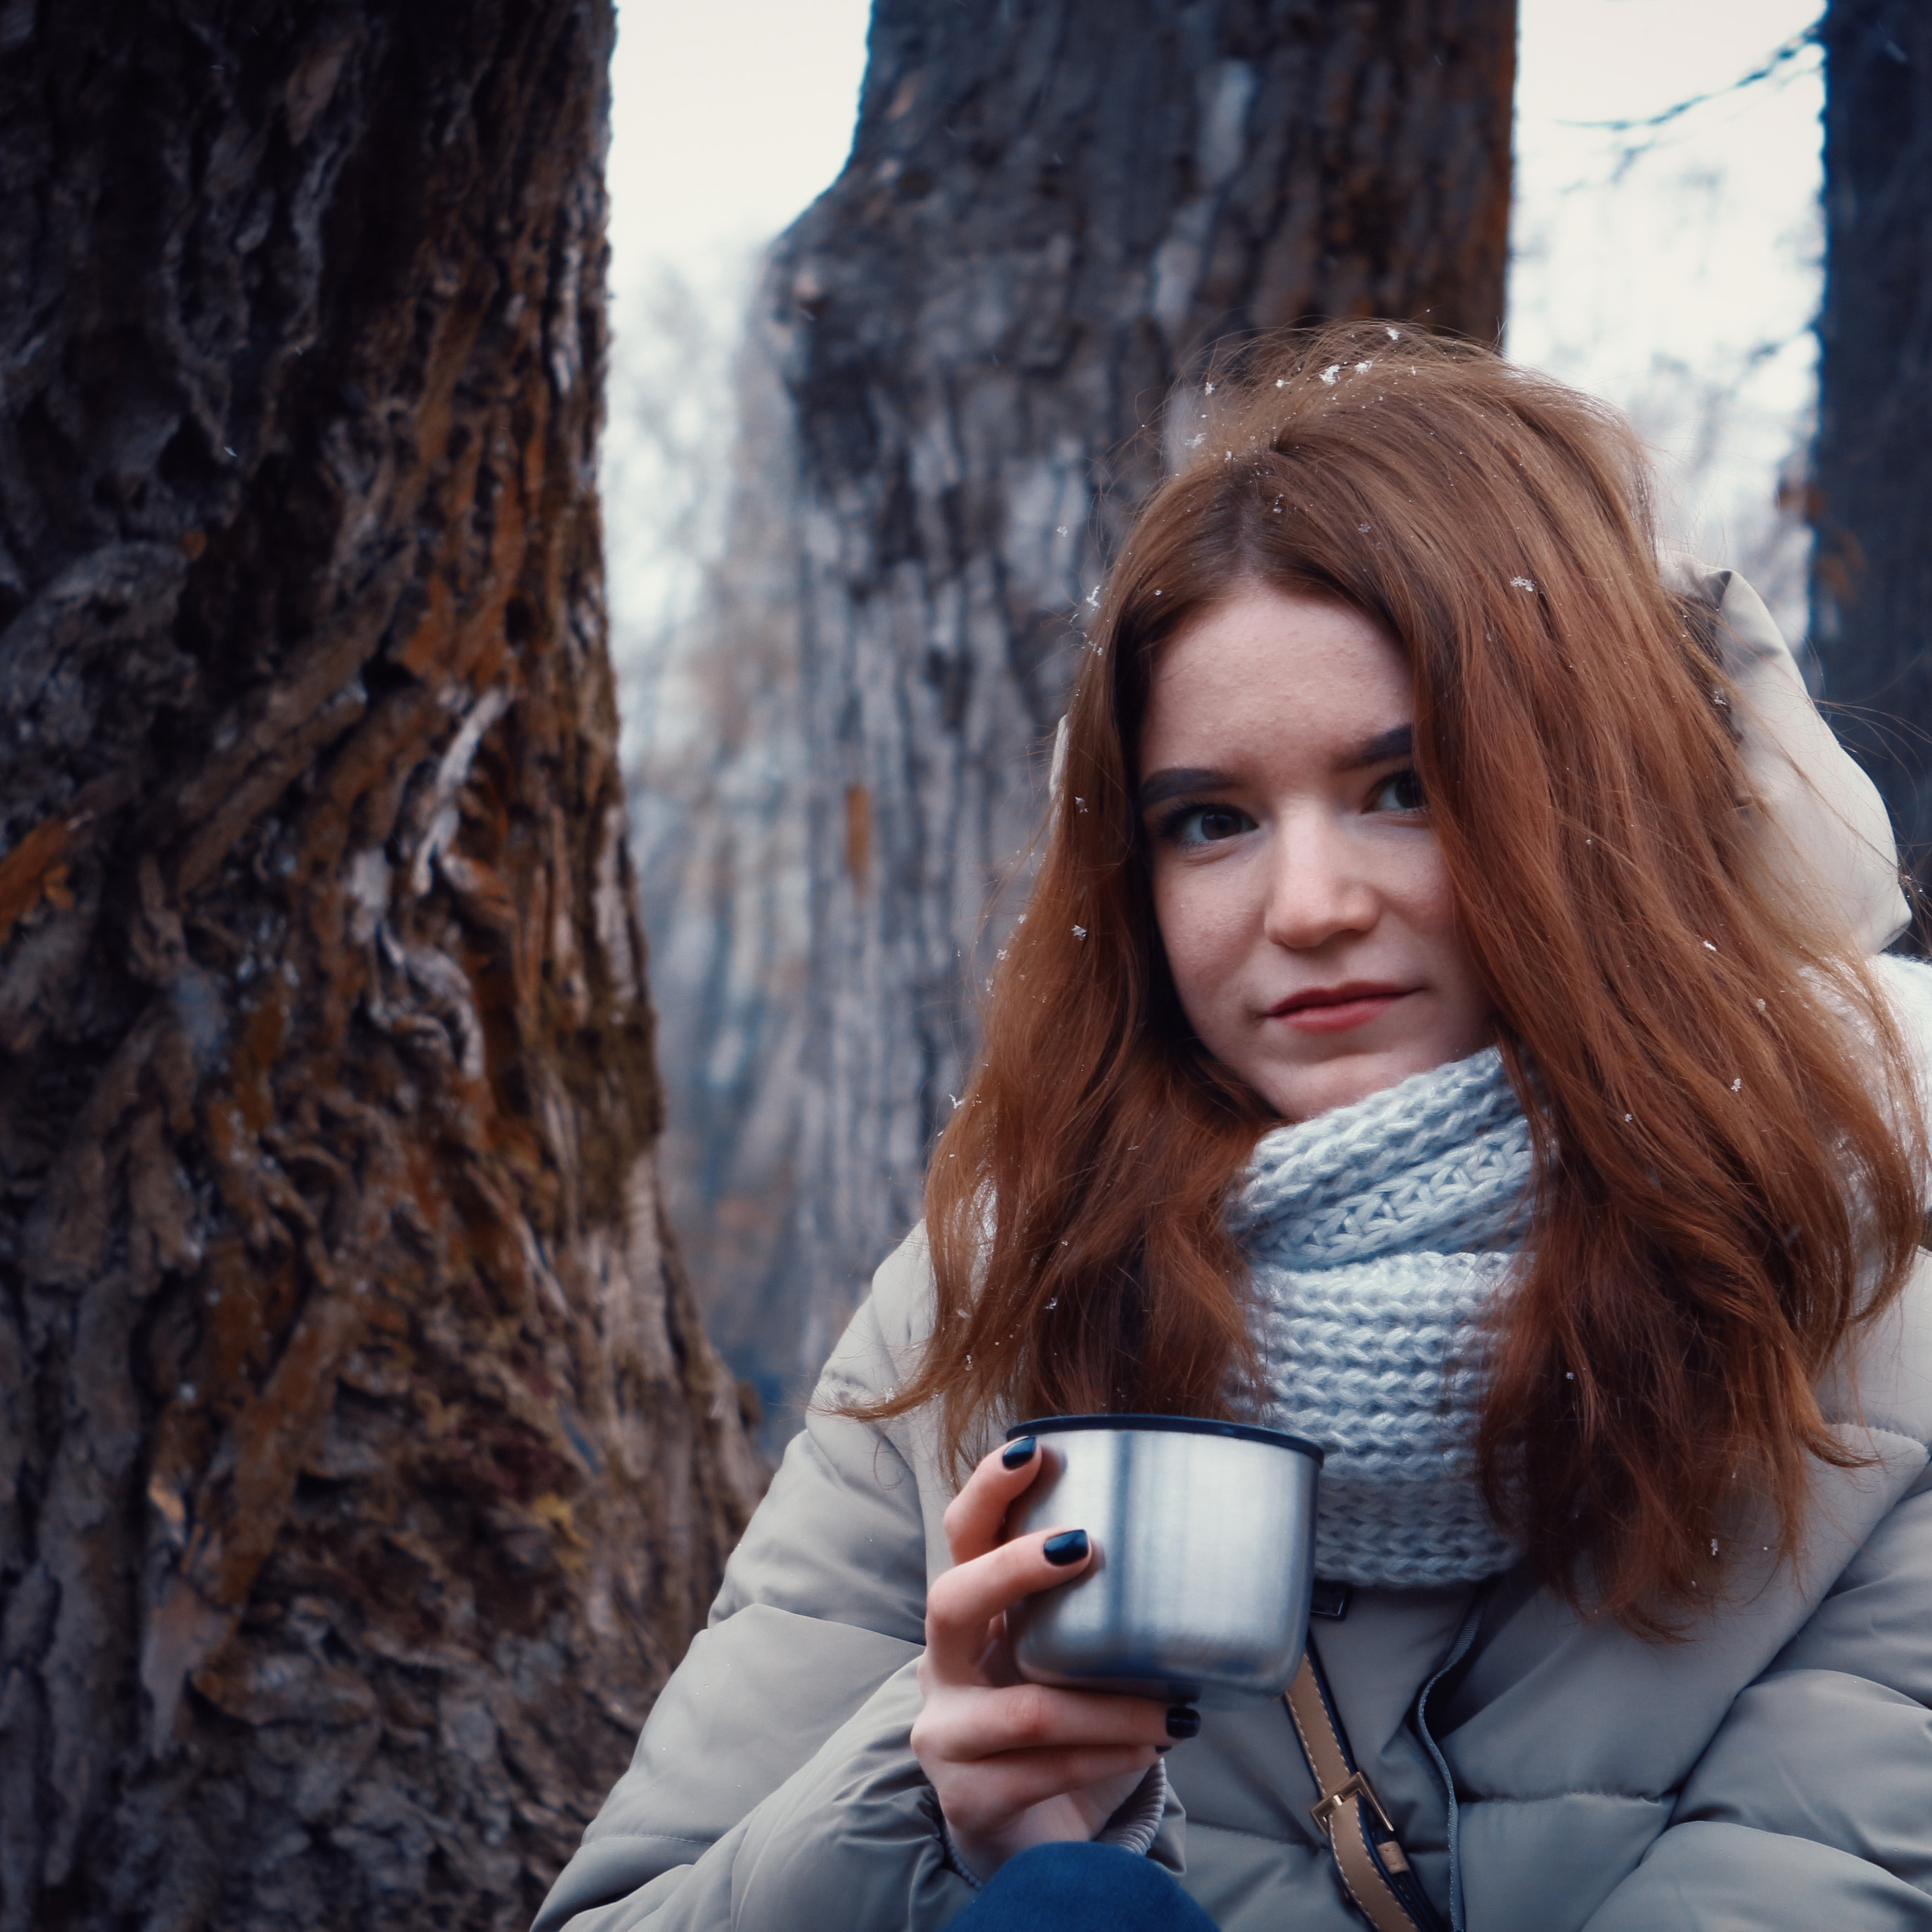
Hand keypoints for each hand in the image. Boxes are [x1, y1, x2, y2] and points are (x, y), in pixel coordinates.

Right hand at [910, 1437, 1181, 1880]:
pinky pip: (1044, 1772)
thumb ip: (1096, 1608)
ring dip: (1111, 1708)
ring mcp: (945, 1735)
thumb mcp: (1064, 1656)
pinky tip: (1151, 1747)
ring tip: (1176, 1710)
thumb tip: (1197, 1544)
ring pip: (1026, 1711)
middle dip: (1014, 1568)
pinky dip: (1108, 1759)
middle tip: (1086, 1546)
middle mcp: (942, 1666)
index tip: (1034, 1449)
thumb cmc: (1057, 1723)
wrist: (1024, 1834)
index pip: (961, 1536)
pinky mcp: (968, 1799)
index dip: (988, 1489)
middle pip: (951, 1600)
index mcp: (968, 1615)